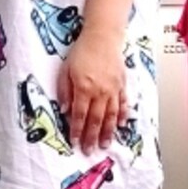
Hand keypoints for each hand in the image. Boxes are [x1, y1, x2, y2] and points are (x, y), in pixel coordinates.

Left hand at [57, 26, 129, 155]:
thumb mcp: (65, 70)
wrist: (102, 37)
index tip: (74, 142)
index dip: (76, 131)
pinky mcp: (121, 85)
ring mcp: (113, 89)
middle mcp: (100, 92)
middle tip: (90, 150)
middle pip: (96, 120)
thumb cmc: (82, 51)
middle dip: (92, 137)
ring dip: (108, 132)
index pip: (79, 116)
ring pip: (111, 116)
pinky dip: (122, 116)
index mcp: (84, 89)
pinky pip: (123, 104)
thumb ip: (65, 91)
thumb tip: (65, 110)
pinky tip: (121, 125)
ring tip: (106, 144)